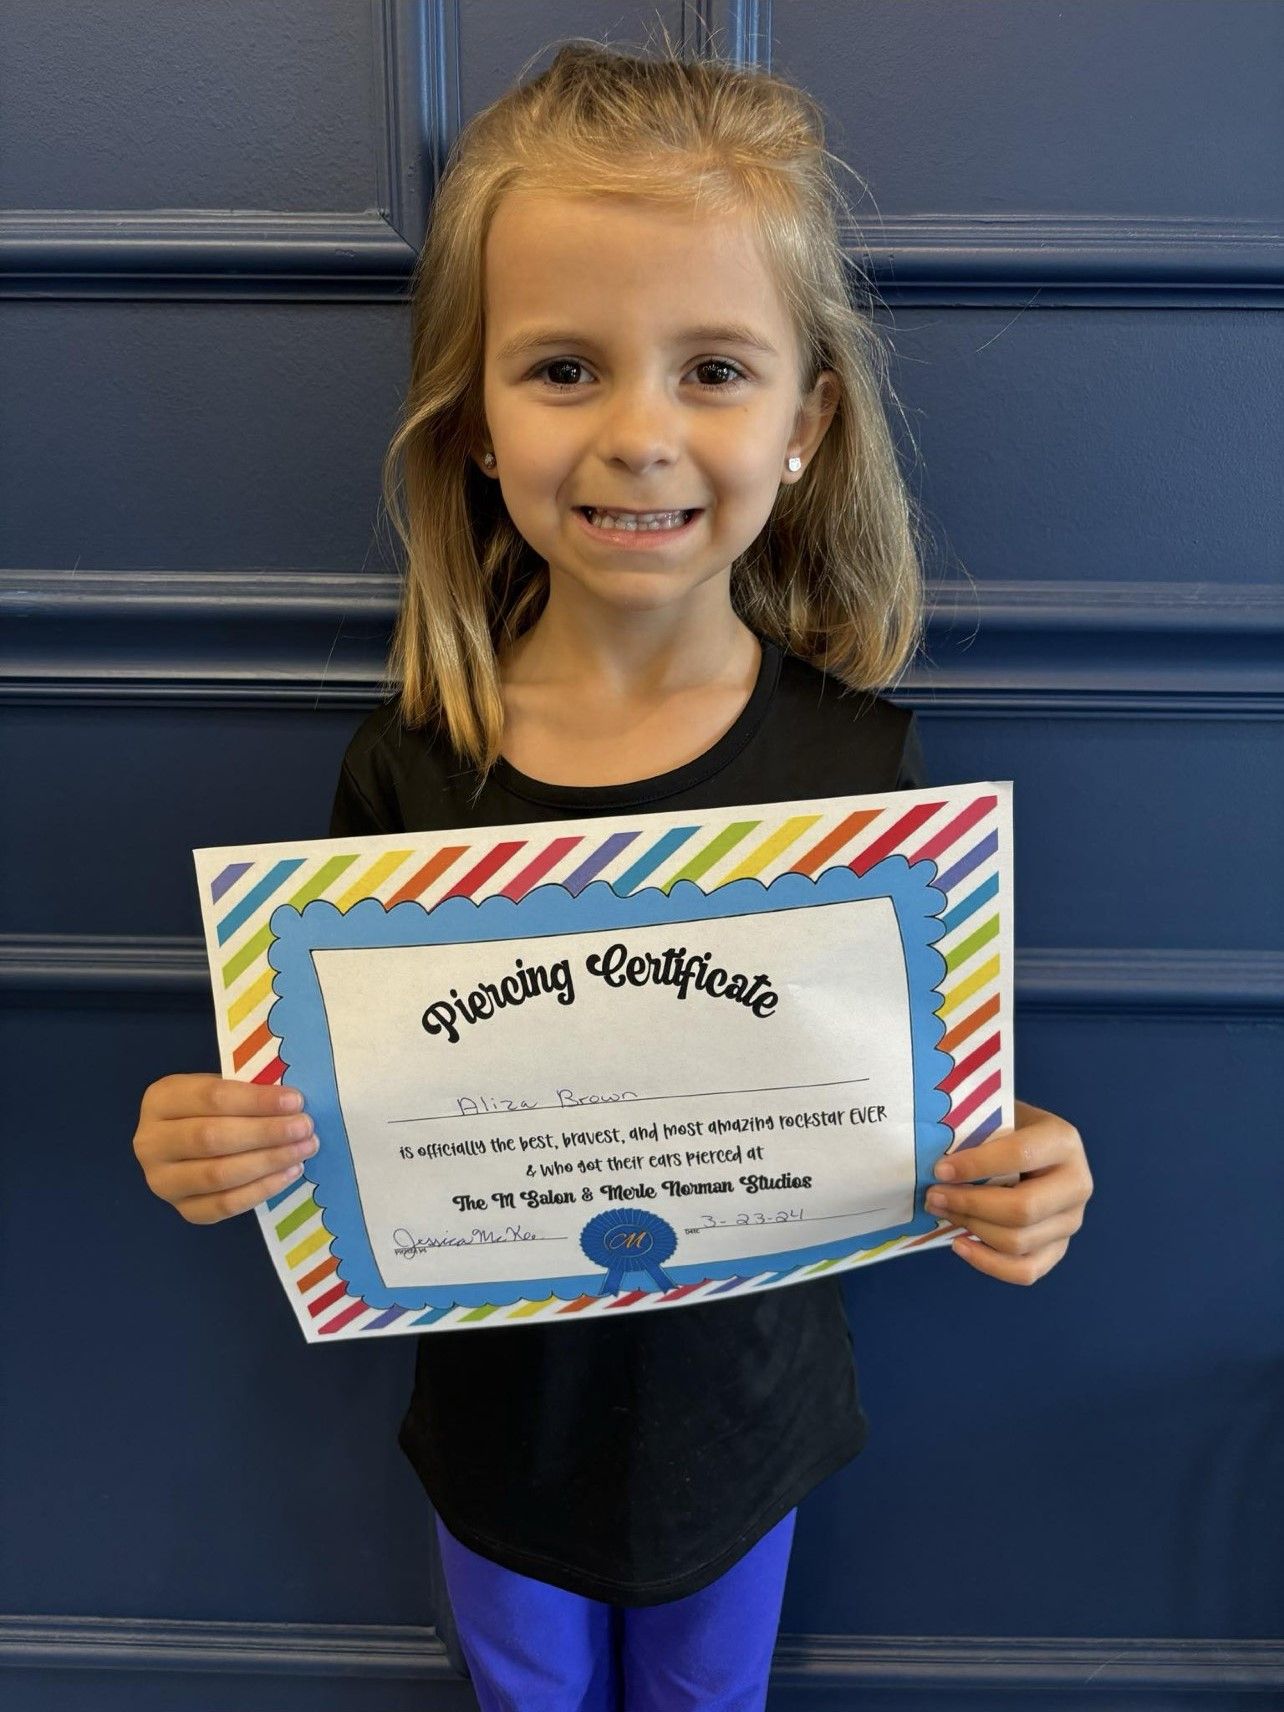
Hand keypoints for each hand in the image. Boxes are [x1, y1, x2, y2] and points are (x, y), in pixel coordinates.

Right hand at [132, 1073, 317, 1223]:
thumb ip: (247, 1092)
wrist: (182, 1142)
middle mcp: (151, 1143)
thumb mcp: (218, 1087)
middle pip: (213, 1139)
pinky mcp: (182, 1210)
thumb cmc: (209, 1108)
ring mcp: (162, 1181)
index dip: (256, 1101)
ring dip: (269, 1162)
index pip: (212, 1098)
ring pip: (219, 1175)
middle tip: (304, 1127)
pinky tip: (289, 1173)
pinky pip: (224, 1206)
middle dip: (266, 1133)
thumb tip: (292, 1104)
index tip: (295, 1100)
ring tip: (303, 1149)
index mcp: (161, 1099)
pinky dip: (261, 1190)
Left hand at [924, 1098, 1091, 1283]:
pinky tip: (960, 1244)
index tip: (939, 1170)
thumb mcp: (998, 1117)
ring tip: (940, 1211)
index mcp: (1063, 1141)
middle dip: (970, 1205)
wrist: (1030, 1146)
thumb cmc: (1006, 1128)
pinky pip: (1025, 1270)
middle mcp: (1077, 1184)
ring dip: (972, 1228)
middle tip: (933, 1196)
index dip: (976, 1165)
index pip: (1020, 1155)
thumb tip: (938, 1166)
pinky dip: (988, 1263)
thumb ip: (976, 1134)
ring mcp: (1071, 1221)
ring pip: (1019, 1242)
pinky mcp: (1059, 1248)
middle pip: (1022, 1209)